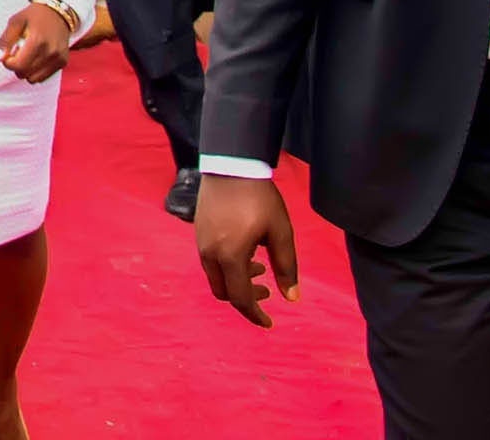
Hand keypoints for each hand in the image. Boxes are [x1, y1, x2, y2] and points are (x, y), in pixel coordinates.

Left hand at [0, 3, 71, 82]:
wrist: (58, 12)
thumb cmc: (33, 16)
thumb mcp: (15, 22)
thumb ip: (5, 40)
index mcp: (38, 40)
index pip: (19, 65)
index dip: (8, 63)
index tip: (7, 55)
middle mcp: (50, 51)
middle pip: (24, 74)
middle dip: (16, 66)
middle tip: (17, 53)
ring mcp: (58, 58)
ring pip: (33, 79)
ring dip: (26, 71)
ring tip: (27, 55)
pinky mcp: (63, 62)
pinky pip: (43, 77)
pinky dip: (36, 72)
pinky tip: (35, 58)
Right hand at [196, 175, 299, 328]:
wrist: (231, 166)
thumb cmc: (260, 199)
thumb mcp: (281, 233)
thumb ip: (286, 267)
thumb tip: (291, 298)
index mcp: (231, 257)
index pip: (240, 298)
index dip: (255, 315)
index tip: (269, 323)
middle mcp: (210, 254)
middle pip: (223, 292)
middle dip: (245, 299)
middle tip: (266, 291)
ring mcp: (201, 243)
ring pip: (215, 277)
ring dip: (236, 281)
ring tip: (259, 267)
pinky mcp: (198, 232)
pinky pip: (210, 261)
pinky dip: (227, 268)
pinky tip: (244, 251)